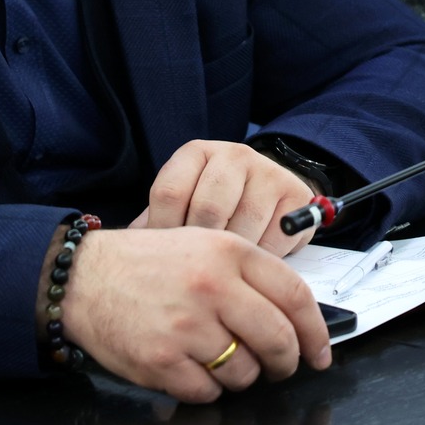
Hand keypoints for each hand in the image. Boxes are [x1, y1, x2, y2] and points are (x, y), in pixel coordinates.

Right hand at [60, 226, 331, 401]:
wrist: (85, 278)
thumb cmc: (147, 263)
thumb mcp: (204, 245)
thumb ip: (249, 274)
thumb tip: (296, 319)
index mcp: (228, 252)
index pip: (295, 296)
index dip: (316, 332)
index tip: (320, 352)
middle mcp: (212, 286)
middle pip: (278, 340)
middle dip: (286, 363)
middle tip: (280, 367)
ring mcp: (186, 326)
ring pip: (244, 372)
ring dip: (240, 375)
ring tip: (217, 356)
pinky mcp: (162, 360)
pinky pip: (207, 392)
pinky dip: (205, 388)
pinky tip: (190, 365)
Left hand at [132, 140, 316, 255]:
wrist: (269, 192)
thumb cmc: (215, 205)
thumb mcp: (183, 204)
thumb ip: (157, 224)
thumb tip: (129, 251)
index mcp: (196, 154)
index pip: (169, 193)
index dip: (163, 232)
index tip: (167, 256)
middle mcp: (233, 155)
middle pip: (206, 212)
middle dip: (200, 249)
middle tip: (198, 270)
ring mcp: (267, 172)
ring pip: (241, 229)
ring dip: (232, 257)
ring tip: (225, 268)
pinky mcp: (295, 194)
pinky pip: (273, 241)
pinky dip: (261, 259)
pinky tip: (253, 260)